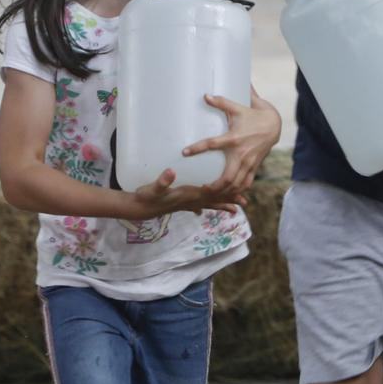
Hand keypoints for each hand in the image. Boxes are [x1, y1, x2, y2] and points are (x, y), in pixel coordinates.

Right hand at [126, 168, 244, 218]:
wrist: (138, 208)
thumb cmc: (146, 197)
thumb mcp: (153, 188)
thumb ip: (162, 181)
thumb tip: (171, 172)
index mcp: (187, 195)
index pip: (210, 193)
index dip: (224, 192)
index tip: (237, 191)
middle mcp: (189, 201)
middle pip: (213, 201)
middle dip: (228, 201)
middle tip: (244, 203)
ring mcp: (185, 204)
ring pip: (207, 205)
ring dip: (220, 206)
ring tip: (234, 210)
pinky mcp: (180, 204)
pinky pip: (197, 206)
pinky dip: (204, 207)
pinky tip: (204, 211)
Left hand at [181, 93, 281, 199]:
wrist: (274, 125)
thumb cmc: (253, 115)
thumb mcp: (238, 108)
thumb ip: (221, 102)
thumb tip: (205, 95)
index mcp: (233, 138)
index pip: (212, 144)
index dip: (197, 148)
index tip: (184, 152)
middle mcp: (241, 154)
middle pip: (227, 177)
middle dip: (214, 186)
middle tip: (201, 188)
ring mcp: (249, 163)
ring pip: (237, 184)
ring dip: (225, 192)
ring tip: (212, 194)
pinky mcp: (254, 167)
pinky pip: (246, 183)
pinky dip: (238, 191)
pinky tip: (229, 196)